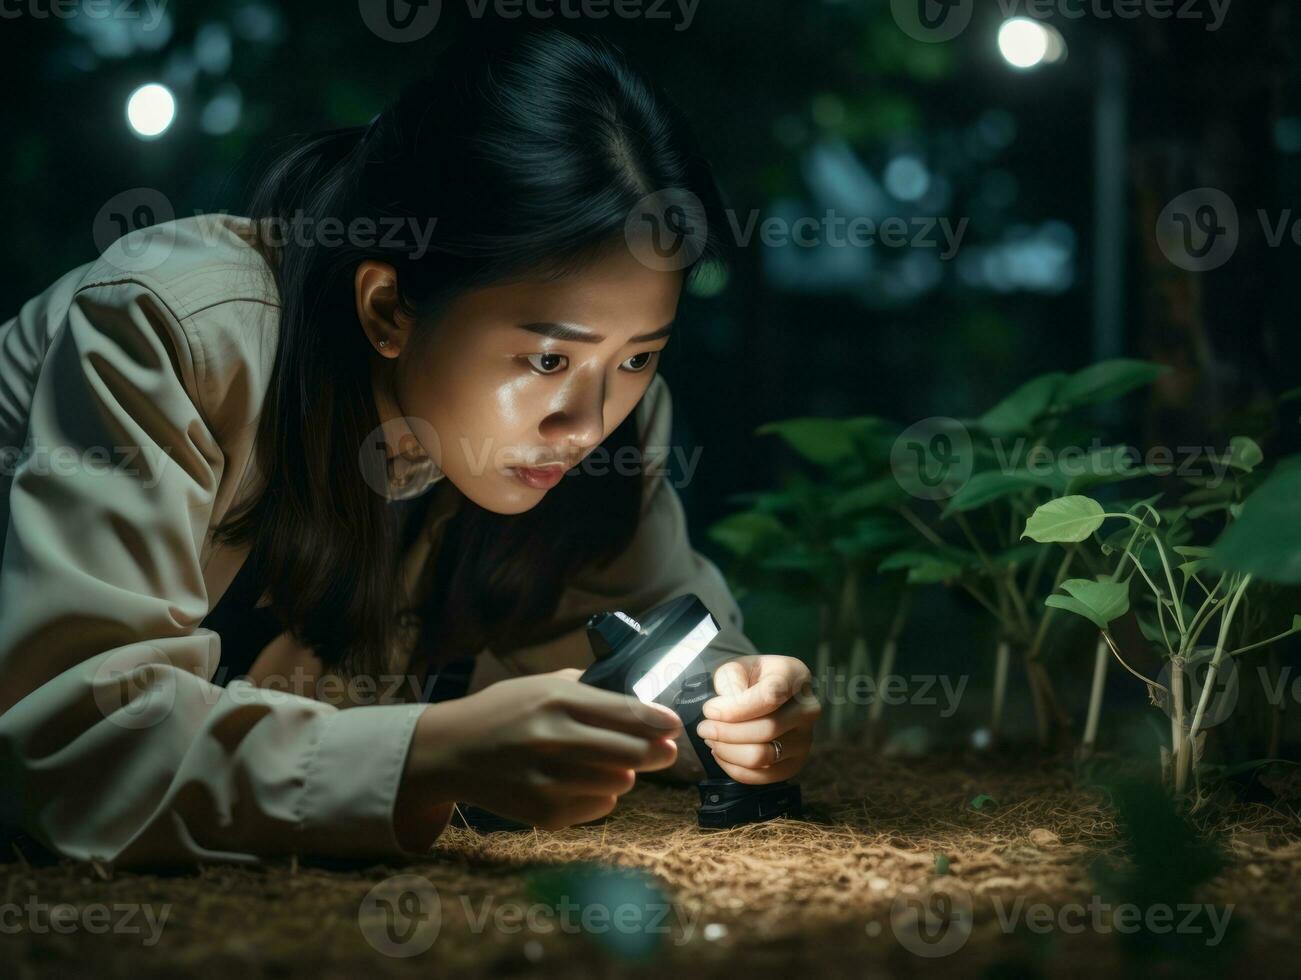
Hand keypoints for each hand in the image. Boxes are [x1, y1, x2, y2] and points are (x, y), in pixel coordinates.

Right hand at [395, 668, 681, 845]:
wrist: (451, 751)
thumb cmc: (503, 712)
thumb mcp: (540, 685)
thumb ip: (588, 690)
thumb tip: (641, 705)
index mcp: (556, 700)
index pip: (627, 713)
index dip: (660, 721)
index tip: (675, 725)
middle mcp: (552, 738)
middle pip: (632, 753)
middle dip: (657, 752)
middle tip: (664, 751)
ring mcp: (547, 779)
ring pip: (621, 783)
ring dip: (625, 774)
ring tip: (611, 764)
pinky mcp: (542, 812)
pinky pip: (600, 807)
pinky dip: (601, 796)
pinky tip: (583, 782)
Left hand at [694, 655, 819, 783]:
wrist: (762, 694)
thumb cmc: (748, 679)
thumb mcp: (736, 667)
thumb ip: (730, 680)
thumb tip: (723, 710)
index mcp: (796, 676)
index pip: (770, 697)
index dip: (735, 708)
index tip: (709, 710)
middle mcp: (808, 709)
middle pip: (767, 730)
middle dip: (726, 732)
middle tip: (703, 728)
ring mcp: (805, 740)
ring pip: (763, 756)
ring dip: (728, 751)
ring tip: (711, 739)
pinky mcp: (794, 764)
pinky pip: (762, 776)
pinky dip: (734, 768)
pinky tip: (721, 753)